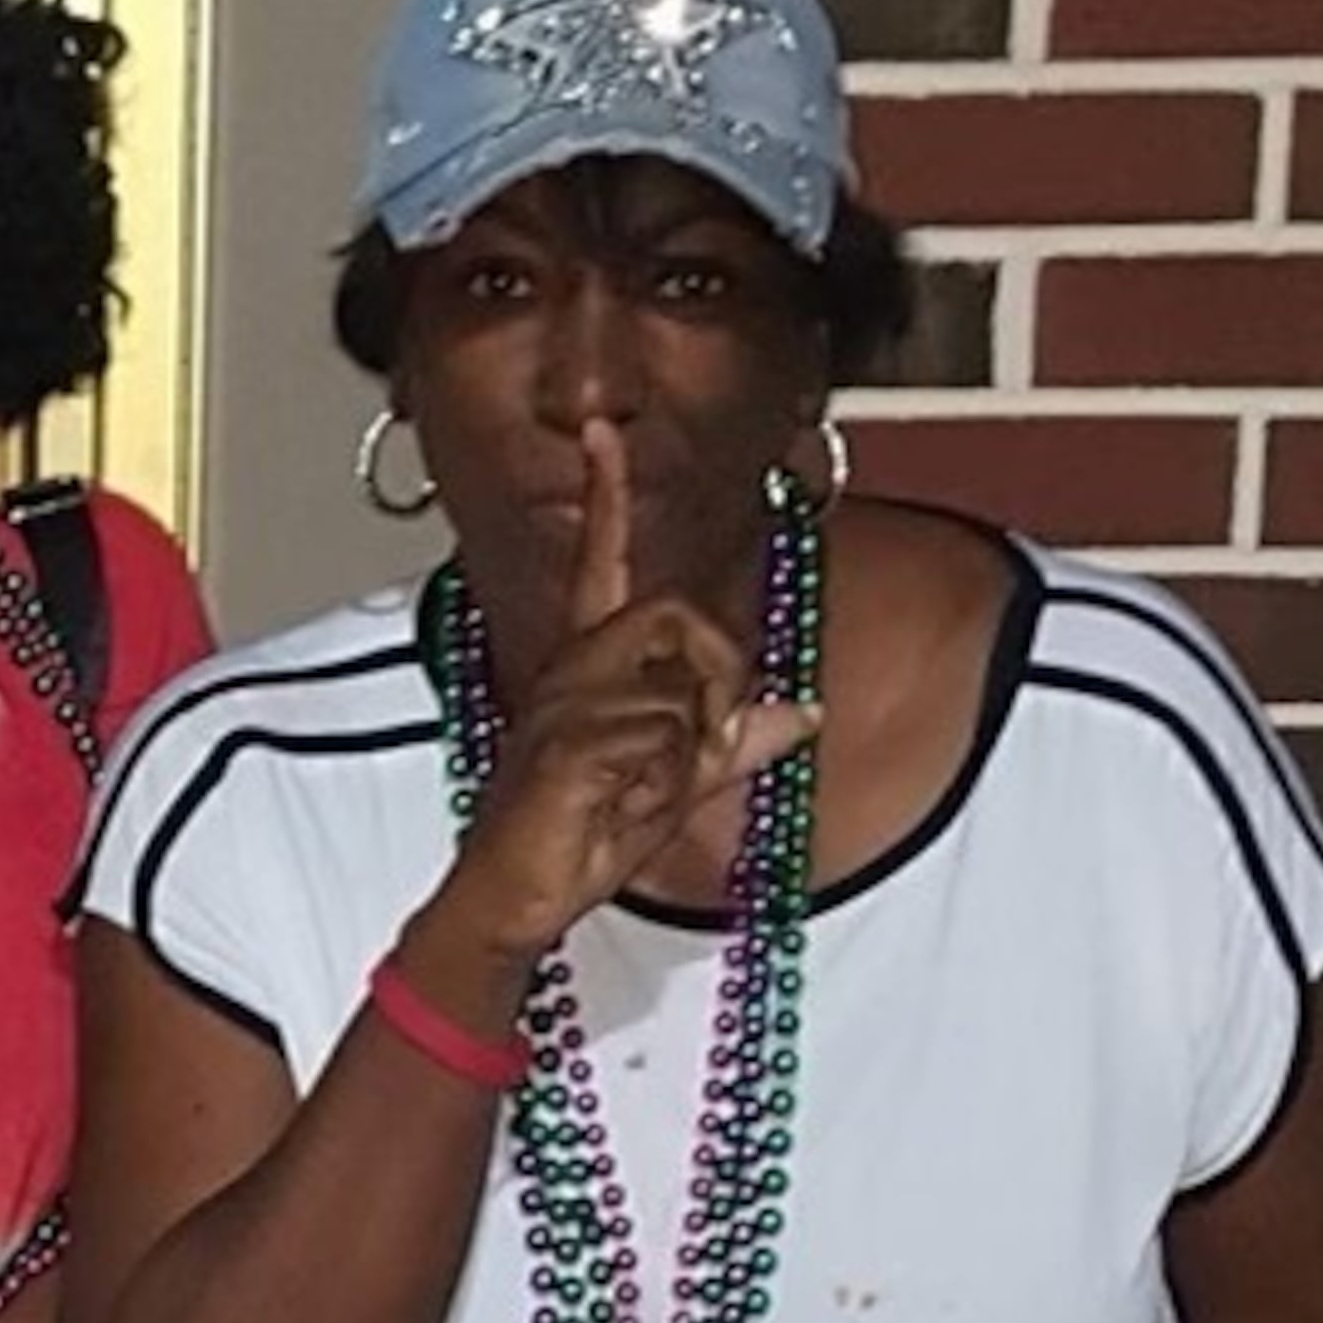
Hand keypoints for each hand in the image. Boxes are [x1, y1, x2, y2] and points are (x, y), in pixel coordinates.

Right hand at [435, 424, 818, 960]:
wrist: (515, 892)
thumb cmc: (579, 833)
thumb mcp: (678, 783)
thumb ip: (739, 741)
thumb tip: (807, 711)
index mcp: (590, 663)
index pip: (601, 560)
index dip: (606, 493)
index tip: (602, 430)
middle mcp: (573, 667)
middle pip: (679, 614)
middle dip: (715, 678)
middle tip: (696, 745)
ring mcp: (568, 703)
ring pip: (680, 691)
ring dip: (688, 754)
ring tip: (644, 792)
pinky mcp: (570, 745)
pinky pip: (663, 738)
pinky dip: (666, 782)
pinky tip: (623, 806)